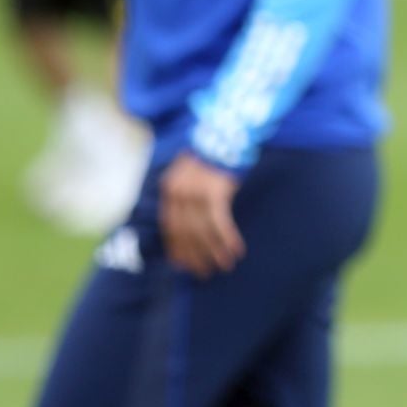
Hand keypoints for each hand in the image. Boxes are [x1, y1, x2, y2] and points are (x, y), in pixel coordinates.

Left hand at [158, 151, 243, 276]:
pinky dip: (228, 238)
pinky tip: (236, 250)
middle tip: (204, 272)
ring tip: (224, 265)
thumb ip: (185, 197)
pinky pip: (220, 222)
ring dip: (214, 251)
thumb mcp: (190, 174)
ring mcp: (196, 192)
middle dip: (195, 255)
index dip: (177, 247)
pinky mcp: (216, 191)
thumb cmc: (213, 157)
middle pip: (185, 232)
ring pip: (202, 231)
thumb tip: (190, 228)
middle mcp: (178, 191)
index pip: (170, 226)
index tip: (183, 265)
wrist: (229, 134)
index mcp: (170, 188)